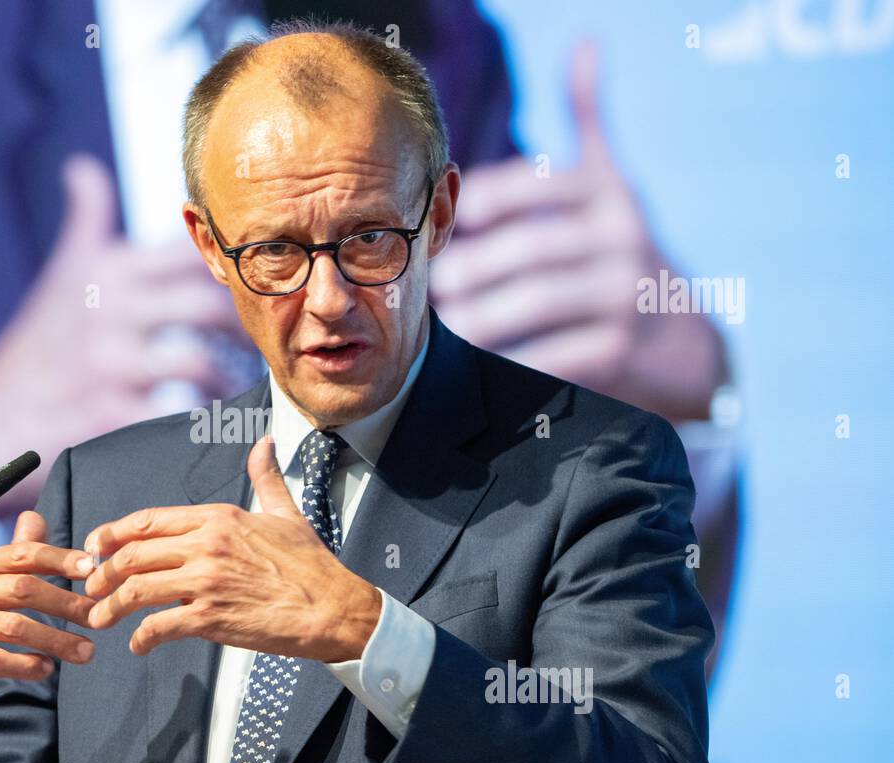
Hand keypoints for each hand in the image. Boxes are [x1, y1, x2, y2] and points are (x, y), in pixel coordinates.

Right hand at [0, 152, 251, 513]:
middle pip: (206, 306)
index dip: (234, 265)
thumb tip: (82, 167)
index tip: (259, 285)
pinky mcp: (105, 414)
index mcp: (107, 271)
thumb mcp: (62, 274)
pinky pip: (173, 416)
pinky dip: (200, 423)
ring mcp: (106, 363)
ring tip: (239, 392)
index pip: (189, 253)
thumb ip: (85, 222)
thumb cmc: (40, 342)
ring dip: (228, 382)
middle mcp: (108, 311)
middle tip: (264, 345)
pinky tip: (211, 427)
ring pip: (197, 364)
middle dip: (244, 329)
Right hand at [0, 511, 96, 726]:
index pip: (20, 554)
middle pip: (21, 589)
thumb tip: (35, 517)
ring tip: (85, 652)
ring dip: (53, 640)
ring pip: (11, 627)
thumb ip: (10, 556)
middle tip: (98, 617)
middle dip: (65, 603)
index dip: (58, 559)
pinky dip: (23, 665)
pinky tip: (46, 669)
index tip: (92, 569)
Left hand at [83, 436, 381, 661]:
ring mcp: (206, 581)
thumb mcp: (285, 513)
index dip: (112, 533)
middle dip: (101, 572)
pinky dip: (142, 638)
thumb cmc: (311, 565)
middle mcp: (206, 544)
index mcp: (218, 517)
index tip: (94, 546)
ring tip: (100, 619)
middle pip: (132, 553)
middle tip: (90, 587)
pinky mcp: (210, 618)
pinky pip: (159, 627)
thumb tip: (264, 443)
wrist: (333, 608)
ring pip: (136, 589)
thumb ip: (266, 478)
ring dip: (110, 606)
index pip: (148, 521)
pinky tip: (139, 645)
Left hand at [430, 41, 727, 421]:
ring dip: (488, 315)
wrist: (684, 337)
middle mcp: (622, 238)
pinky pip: (560, 355)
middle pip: (536, 249)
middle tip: (436, 282)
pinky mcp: (624, 350)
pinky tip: (485, 362)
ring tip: (450, 323)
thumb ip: (589, 118)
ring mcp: (625, 296)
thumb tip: (588, 43)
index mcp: (606, 193)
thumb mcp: (612, 181)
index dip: (491, 199)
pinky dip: (518, 359)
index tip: (449, 216)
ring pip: (544, 303)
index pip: (540, 186)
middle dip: (479, 266)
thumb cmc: (622, 248)